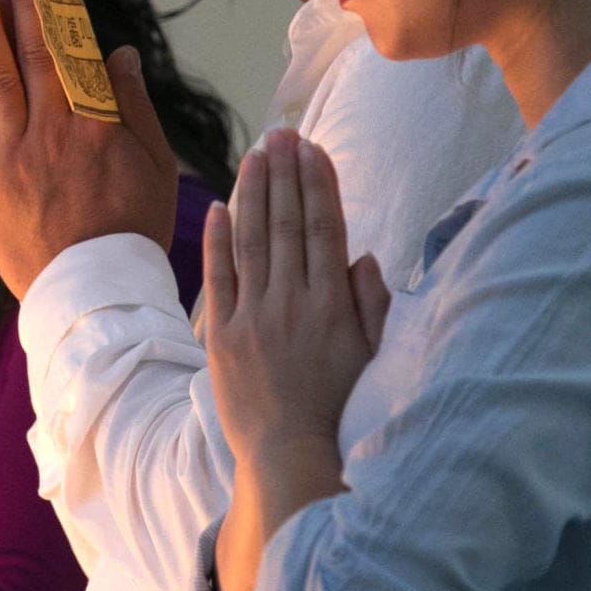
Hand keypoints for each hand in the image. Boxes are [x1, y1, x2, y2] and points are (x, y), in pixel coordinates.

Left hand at [0, 0, 180, 296]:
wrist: (95, 292)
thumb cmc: (132, 230)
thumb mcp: (155, 165)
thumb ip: (135, 106)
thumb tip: (120, 52)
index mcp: (98, 119)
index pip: (74, 45)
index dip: (56, 1)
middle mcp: (54, 126)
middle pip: (33, 48)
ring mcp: (16, 151)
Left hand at [205, 128, 388, 590]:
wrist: (290, 456)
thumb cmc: (341, 408)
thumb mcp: (373, 356)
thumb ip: (371, 303)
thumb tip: (366, 255)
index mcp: (332, 305)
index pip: (324, 229)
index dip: (318, 185)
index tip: (313, 149)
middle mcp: (292, 302)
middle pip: (286, 224)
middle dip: (285, 174)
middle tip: (282, 134)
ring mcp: (254, 317)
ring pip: (252, 241)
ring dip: (253, 193)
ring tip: (256, 155)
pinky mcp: (222, 335)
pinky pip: (218, 278)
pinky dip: (217, 240)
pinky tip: (218, 205)